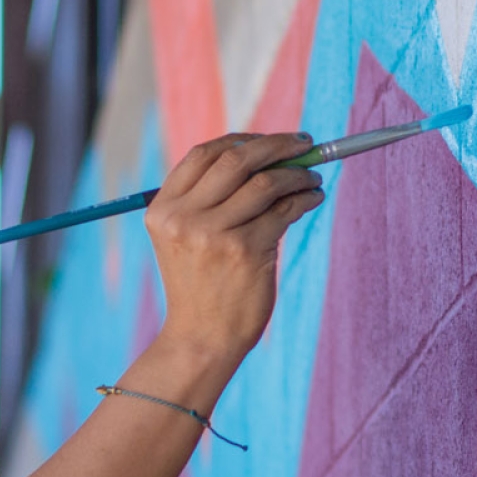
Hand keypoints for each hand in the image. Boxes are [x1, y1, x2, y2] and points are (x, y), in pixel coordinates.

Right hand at [145, 132, 326, 365]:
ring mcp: (214, 235)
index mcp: (163, 209)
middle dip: (276, 145)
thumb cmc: (201, 285)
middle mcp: (184, 218)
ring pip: (266, 182)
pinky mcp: (245, 252)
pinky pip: (284, 211)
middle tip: (304, 143)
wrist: (202, 338)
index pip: (203, 154)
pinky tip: (312, 198)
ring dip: (297, 174)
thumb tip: (268, 153)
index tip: (270, 140)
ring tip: (312, 177)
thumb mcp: (186, 238)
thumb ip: (210, 198)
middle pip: (236, 159)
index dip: (241, 139)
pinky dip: (305, 198)